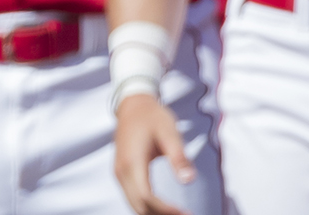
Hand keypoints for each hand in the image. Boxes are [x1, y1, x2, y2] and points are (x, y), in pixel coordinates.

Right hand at [113, 93, 194, 214]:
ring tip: (177, 213)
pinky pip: (132, 197)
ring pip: (134, 204)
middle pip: (139, 206)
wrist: (133, 104)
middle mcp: (122, 171)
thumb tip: (189, 180)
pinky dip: (147, 206)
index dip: (165, 209)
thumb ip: (179, 157)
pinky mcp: (122, 173)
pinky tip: (163, 207)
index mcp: (132, 161)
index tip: (185, 212)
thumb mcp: (169, 132)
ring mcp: (119, 173)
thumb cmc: (152, 117)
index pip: (146, 197)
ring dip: (153, 213)